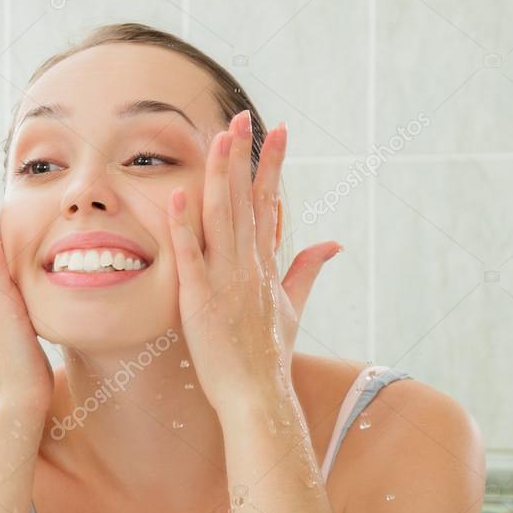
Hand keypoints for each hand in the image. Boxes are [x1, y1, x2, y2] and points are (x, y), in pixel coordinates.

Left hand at [167, 112, 341, 412]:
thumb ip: (308, 271)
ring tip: (218, 138)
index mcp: (267, 267)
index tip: (276, 131)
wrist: (258, 396)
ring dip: (220, 177)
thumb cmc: (270, 357)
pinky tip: (179, 195)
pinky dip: (184, 227)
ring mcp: (226, 282)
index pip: (269, 205)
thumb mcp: (294, 309)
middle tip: (242, 116)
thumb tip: (333, 242)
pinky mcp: (200, 301)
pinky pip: (191, 257)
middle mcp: (250, 268)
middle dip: (245, 157)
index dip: (271, 167)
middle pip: (246, 202)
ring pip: (222, 219)